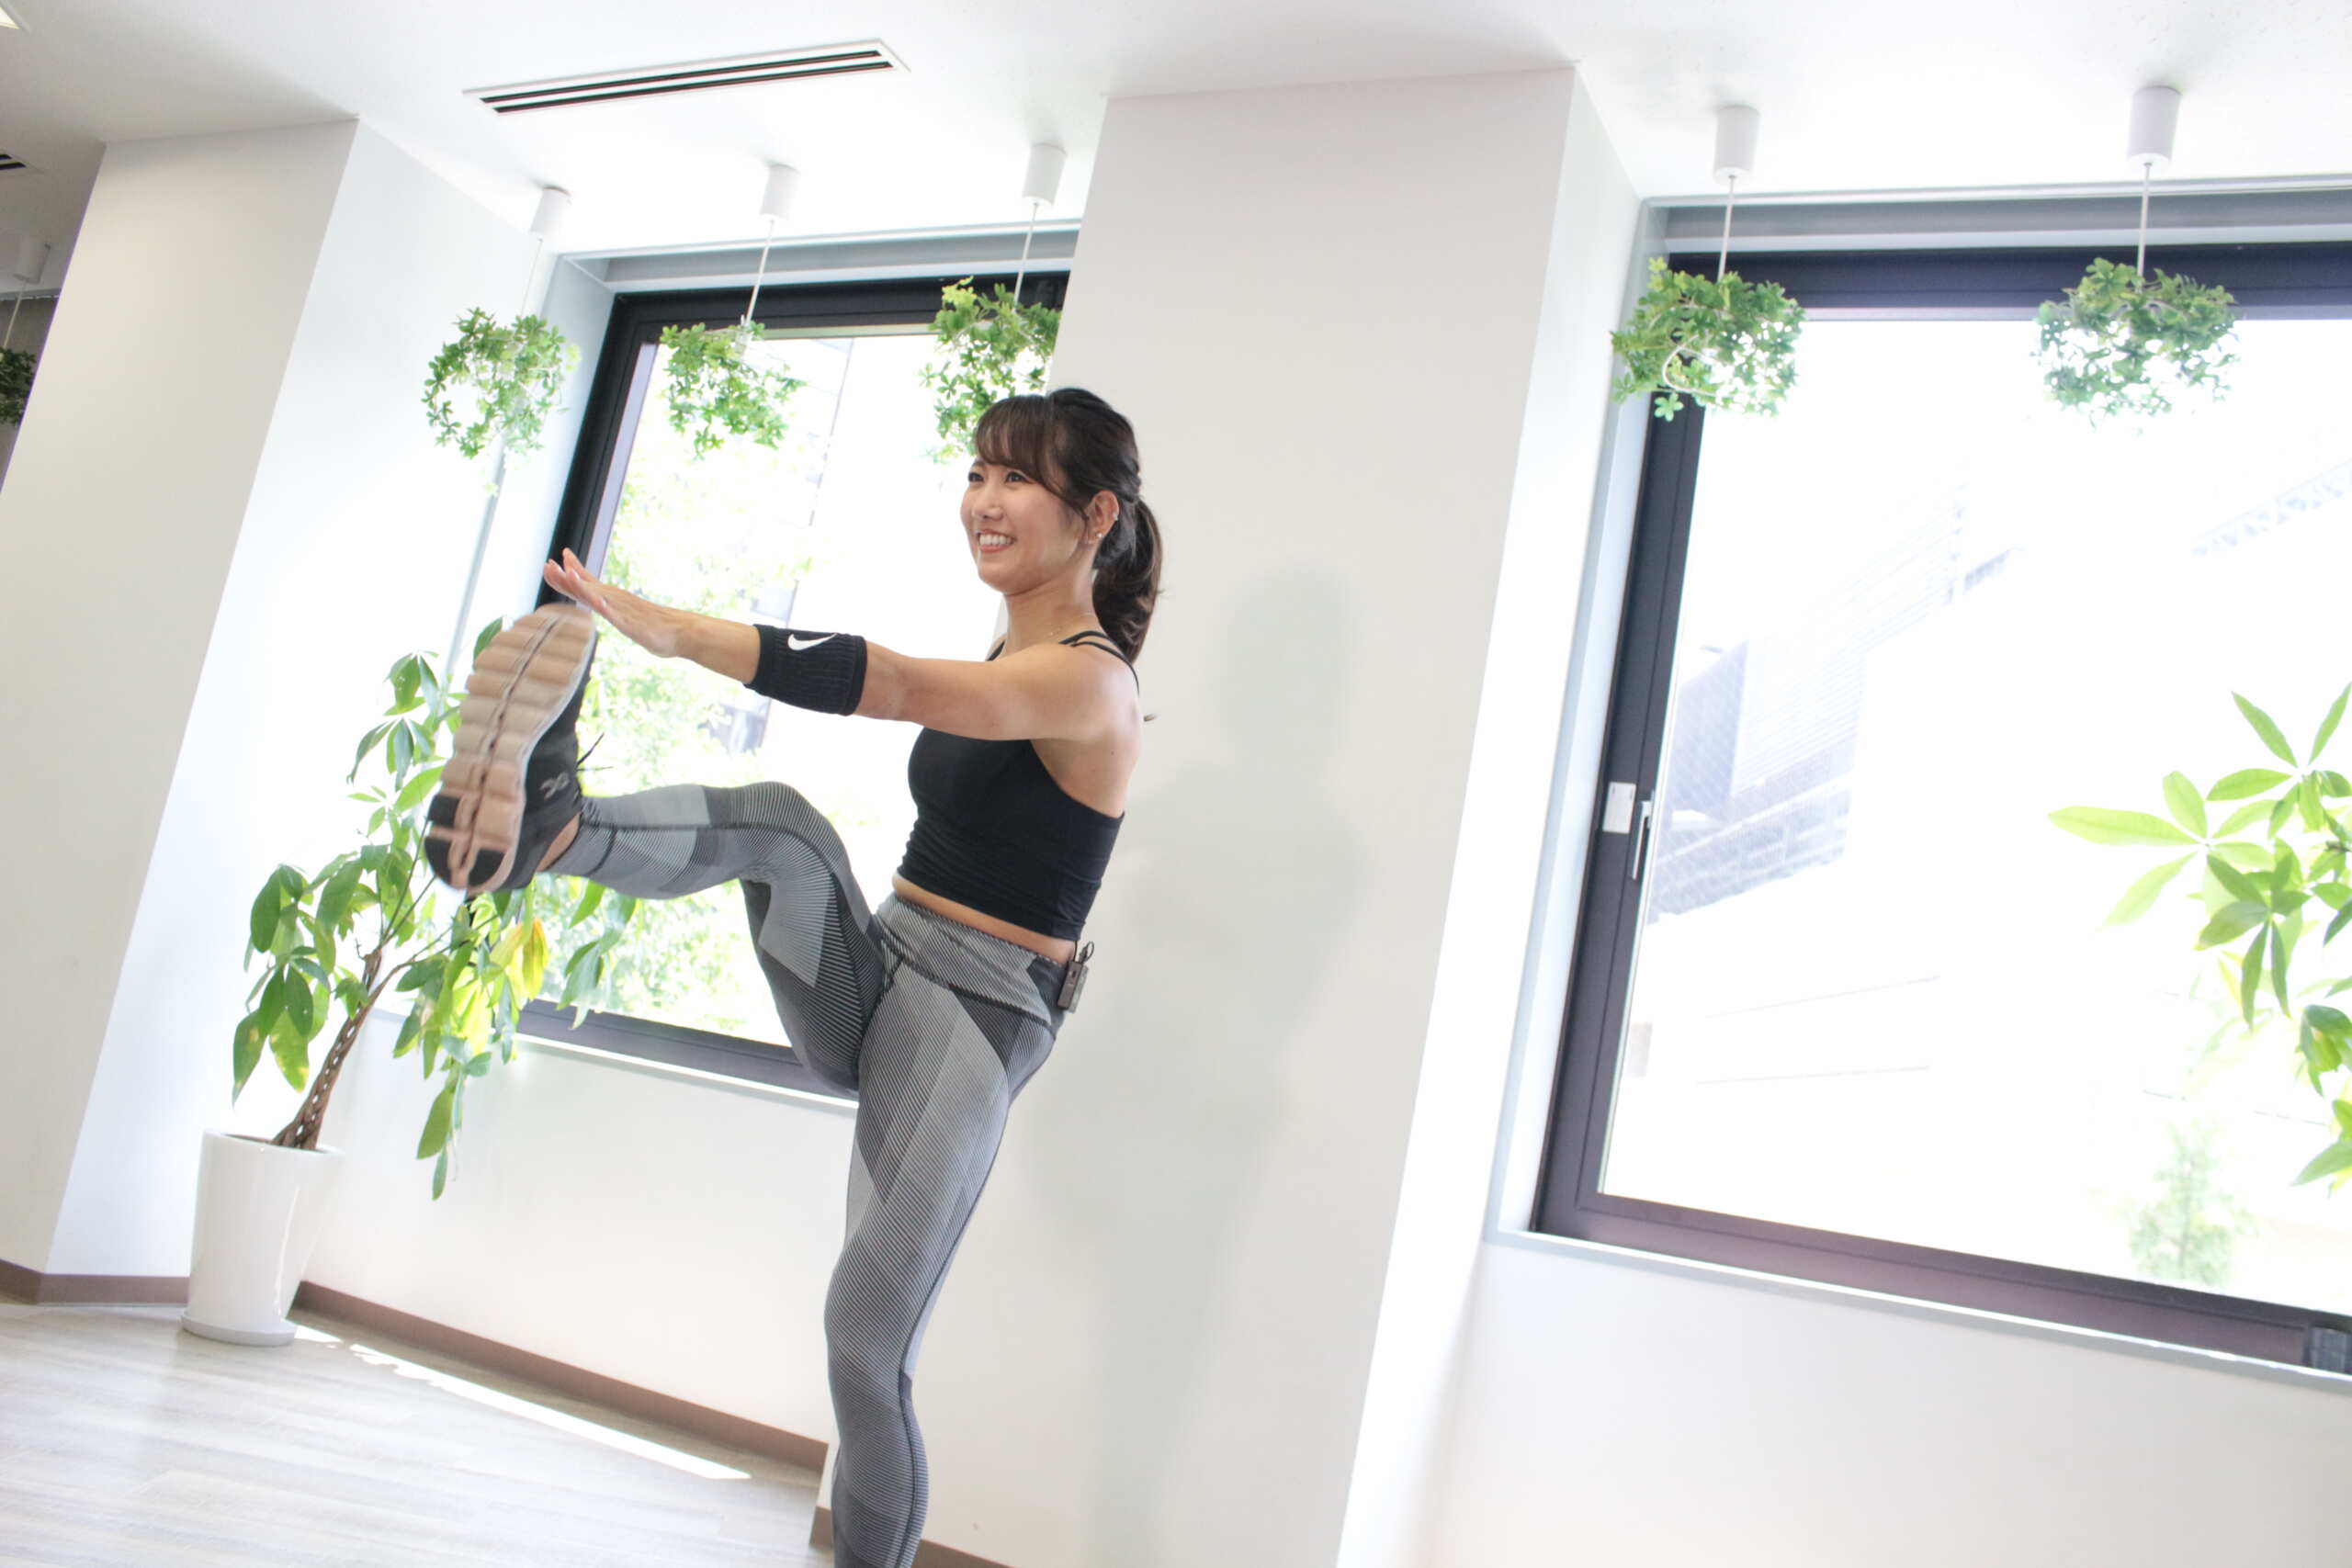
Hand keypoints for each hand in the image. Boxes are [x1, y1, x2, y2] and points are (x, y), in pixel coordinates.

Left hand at [542, 549, 687, 657]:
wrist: (684, 633)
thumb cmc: (661, 630)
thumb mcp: (632, 620)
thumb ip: (621, 615)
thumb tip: (615, 611)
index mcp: (614, 600)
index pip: (589, 582)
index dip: (572, 571)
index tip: (561, 556)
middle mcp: (616, 601)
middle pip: (586, 586)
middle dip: (565, 575)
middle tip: (547, 564)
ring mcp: (623, 611)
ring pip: (598, 596)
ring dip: (581, 585)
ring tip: (565, 573)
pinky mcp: (631, 624)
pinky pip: (616, 614)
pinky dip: (605, 605)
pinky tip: (596, 599)